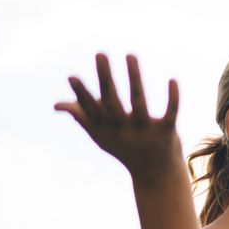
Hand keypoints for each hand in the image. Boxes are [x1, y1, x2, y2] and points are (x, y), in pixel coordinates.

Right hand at [54, 53, 182, 180]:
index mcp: (106, 131)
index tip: (72, 76)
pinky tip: (172, 79)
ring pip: (139, 102)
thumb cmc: (125, 149)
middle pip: (113, 102)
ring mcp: (145, 133)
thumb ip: (82, 117)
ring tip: (130, 55)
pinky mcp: (166, 133)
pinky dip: (172, 98)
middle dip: (106, 78)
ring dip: (134, 78)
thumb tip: (56, 105)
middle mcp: (124, 131)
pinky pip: (170, 113)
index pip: (91, 111)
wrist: (156, 175)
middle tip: (100, 53)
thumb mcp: (102, 136)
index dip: (81, 95)